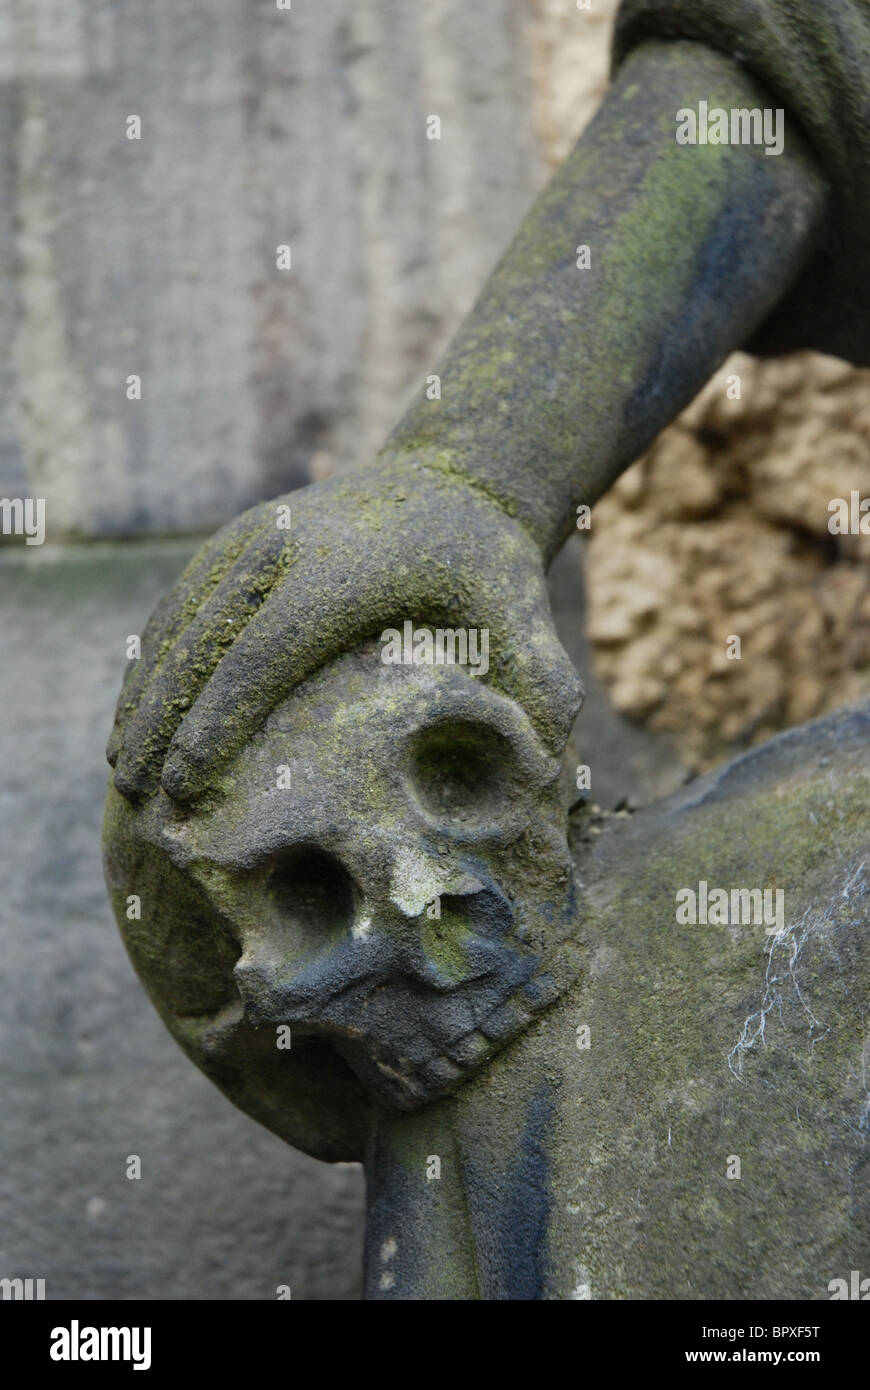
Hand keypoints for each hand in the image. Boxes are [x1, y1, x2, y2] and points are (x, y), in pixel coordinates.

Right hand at [107, 451, 582, 803]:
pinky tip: (139, 712)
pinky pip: (179, 606)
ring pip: (175, 624)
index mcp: (339, 572)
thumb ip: (542, 673)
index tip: (184, 787)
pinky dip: (151, 661)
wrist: (453, 481)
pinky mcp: (236, 541)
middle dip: (159, 725)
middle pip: (200, 646)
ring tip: (121, 768)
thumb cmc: (488, 566)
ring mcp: (250, 538)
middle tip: (135, 799)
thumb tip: (559, 745)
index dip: (213, 727)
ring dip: (142, 696)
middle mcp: (279, 547)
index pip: (258, 659)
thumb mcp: (524, 609)